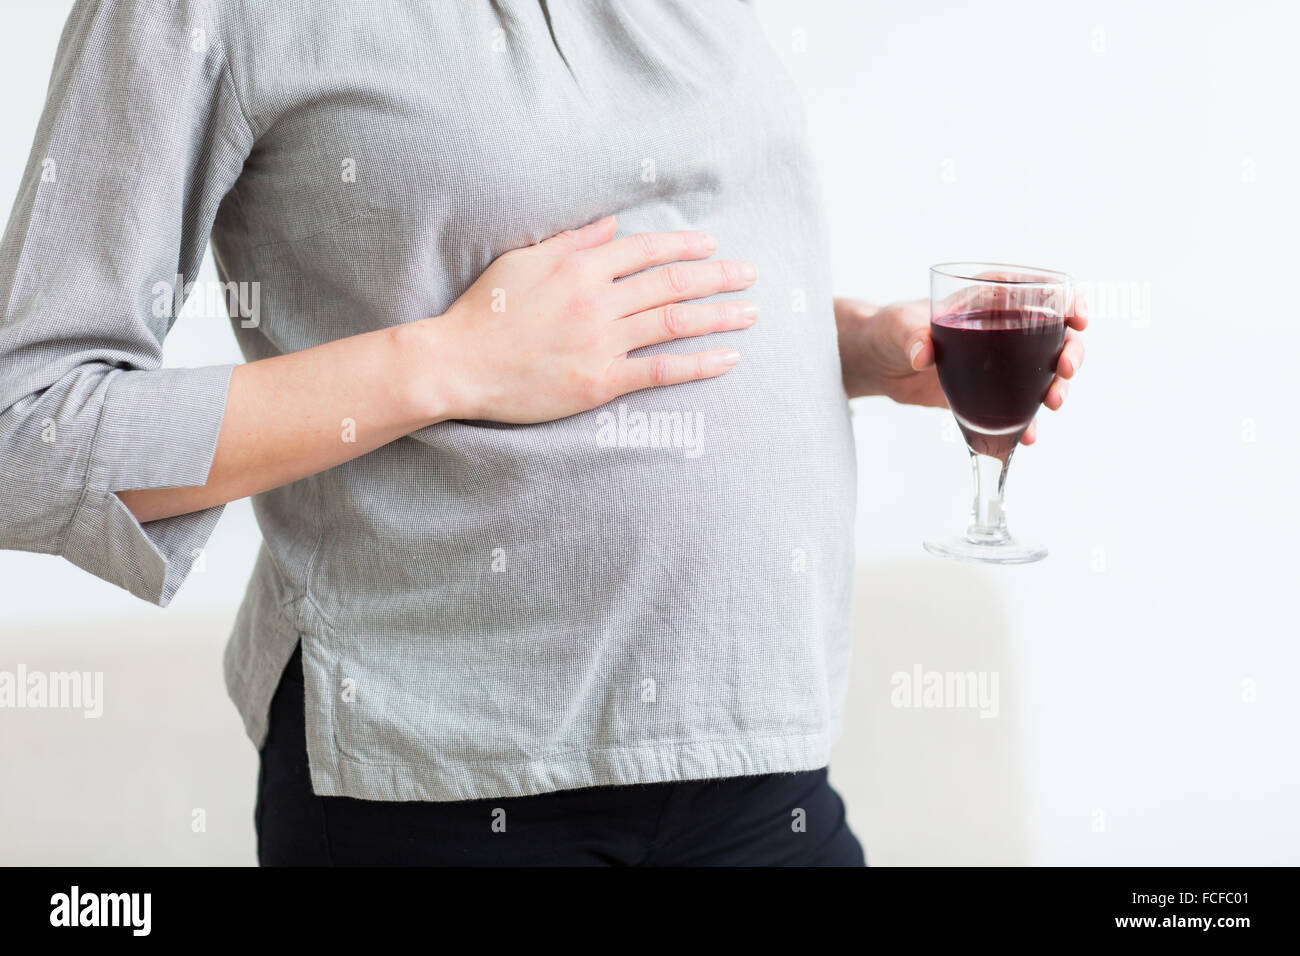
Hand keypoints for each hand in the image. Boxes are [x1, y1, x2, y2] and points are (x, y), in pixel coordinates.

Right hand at [426, 216, 757, 423]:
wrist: (458, 365)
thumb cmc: (485, 311)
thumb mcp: (523, 260)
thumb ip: (571, 241)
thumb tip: (612, 225)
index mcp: (580, 266)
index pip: (646, 249)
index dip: (684, 245)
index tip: (711, 245)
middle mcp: (597, 300)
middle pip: (671, 283)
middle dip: (718, 276)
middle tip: (750, 274)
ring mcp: (601, 342)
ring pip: (674, 323)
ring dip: (719, 316)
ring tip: (751, 312)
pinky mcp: (600, 382)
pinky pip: (660, 371)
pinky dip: (698, 364)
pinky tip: (728, 359)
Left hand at [835, 292, 1087, 444]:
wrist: (876, 364)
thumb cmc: (889, 330)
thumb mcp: (897, 327)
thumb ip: (911, 336)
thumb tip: (921, 354)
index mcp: (988, 299)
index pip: (1039, 290)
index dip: (1067, 300)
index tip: (1077, 317)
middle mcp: (1003, 327)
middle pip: (1054, 335)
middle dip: (1070, 351)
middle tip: (1065, 370)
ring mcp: (999, 363)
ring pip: (1043, 372)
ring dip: (1056, 386)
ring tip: (1053, 404)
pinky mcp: (988, 392)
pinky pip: (1016, 407)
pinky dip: (1026, 422)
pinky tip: (1028, 436)